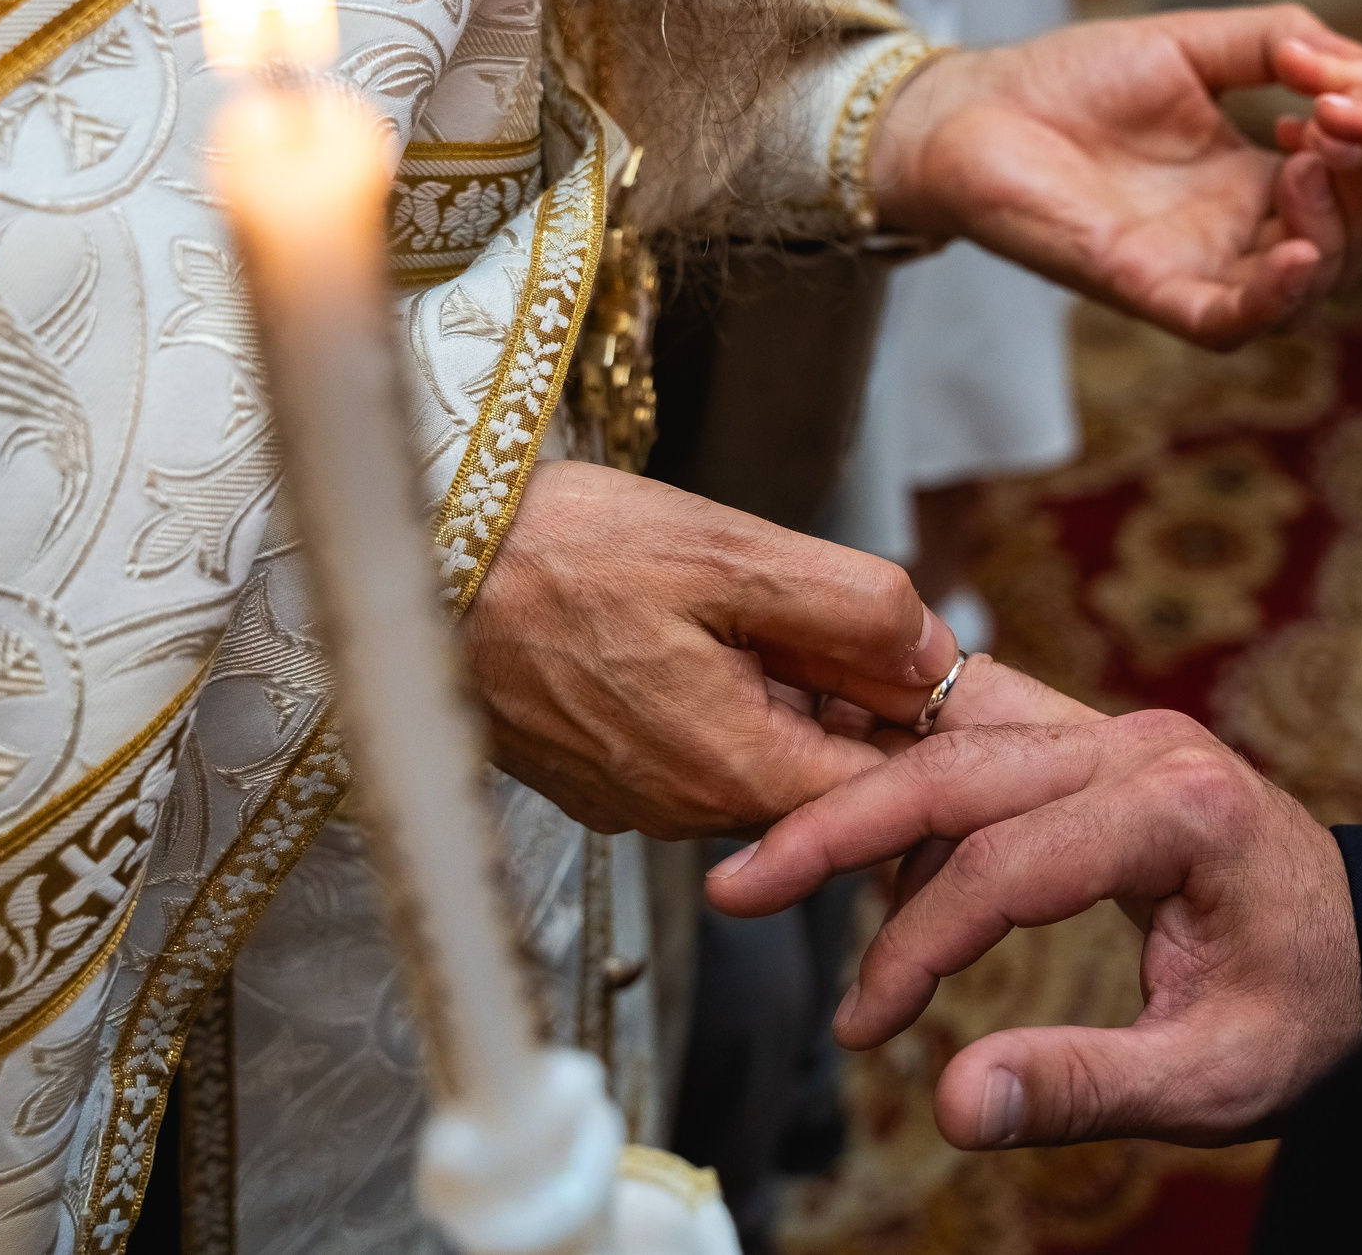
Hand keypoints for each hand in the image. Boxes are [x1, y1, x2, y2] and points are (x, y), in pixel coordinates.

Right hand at [462, 460, 960, 837]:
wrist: (407, 563)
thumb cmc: (558, 551)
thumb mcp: (729, 554)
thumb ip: (849, 608)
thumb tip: (934, 654)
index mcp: (733, 769)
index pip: (883, 796)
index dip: (931, 737)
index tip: (954, 677)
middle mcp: (684, 809)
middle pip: (821, 774)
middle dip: (858, 703)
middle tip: (867, 617)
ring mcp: (631, 797)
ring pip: (756, 756)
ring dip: (788, 693)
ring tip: (769, 604)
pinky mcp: (592, 773)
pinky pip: (692, 745)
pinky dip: (723, 694)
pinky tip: (701, 625)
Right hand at [708, 696, 1361, 1148]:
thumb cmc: (1311, 1013)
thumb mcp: (1215, 1080)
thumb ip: (1084, 1089)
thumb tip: (955, 1106)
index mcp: (1183, 810)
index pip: (1005, 863)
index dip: (917, 948)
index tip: (866, 1028)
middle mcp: (1147, 744)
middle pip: (959, 763)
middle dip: (836, 826)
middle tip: (735, 887)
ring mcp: (1124, 731)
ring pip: (960, 732)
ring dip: (865, 788)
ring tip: (773, 858)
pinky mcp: (1103, 744)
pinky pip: (986, 739)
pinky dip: (916, 786)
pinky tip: (874, 869)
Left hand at [871, 8, 1361, 349]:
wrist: (970, 110)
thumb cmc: (1070, 78)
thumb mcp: (1189, 43)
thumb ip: (1274, 41)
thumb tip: (1359, 58)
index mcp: (1249, 178)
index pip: (1346, 190)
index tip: (1347, 104)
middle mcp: (1232, 233)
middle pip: (1340, 252)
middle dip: (1359, 202)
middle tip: (1331, 142)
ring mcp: (1195, 267)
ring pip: (1300, 296)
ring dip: (1330, 242)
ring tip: (1308, 171)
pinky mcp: (1150, 290)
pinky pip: (1230, 323)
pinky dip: (1275, 300)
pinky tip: (1299, 255)